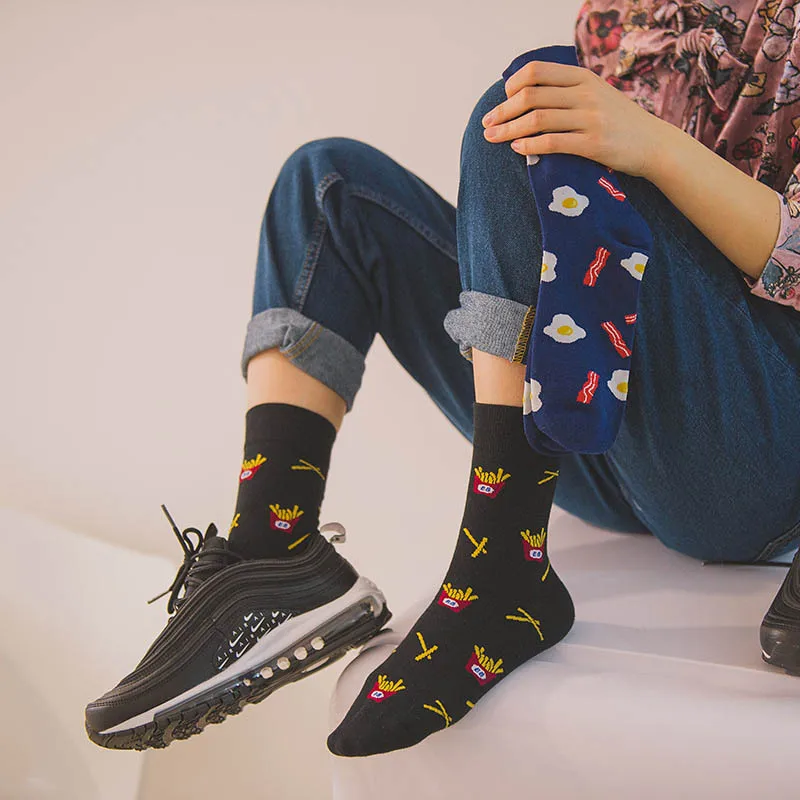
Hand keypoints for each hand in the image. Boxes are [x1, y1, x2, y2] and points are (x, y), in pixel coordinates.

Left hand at [481, 60, 662, 177]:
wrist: (655, 144)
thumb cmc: (619, 122)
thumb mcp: (597, 95)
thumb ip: (568, 91)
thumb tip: (528, 94)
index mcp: (582, 77)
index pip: (536, 72)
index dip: (512, 85)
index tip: (502, 100)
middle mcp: (585, 94)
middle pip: (530, 96)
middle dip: (503, 110)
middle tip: (487, 124)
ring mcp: (590, 118)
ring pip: (537, 120)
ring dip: (508, 129)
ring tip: (492, 138)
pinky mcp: (593, 144)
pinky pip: (552, 143)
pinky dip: (529, 146)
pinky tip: (516, 149)